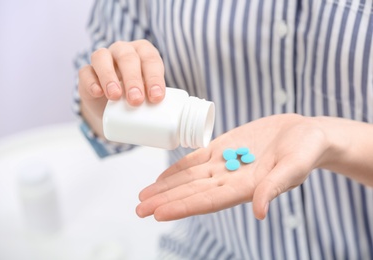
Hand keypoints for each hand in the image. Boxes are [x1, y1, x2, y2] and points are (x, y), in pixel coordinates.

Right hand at [78, 40, 165, 136]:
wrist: (113, 108)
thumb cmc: (138, 99)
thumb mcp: (151, 99)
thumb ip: (162, 105)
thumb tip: (181, 130)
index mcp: (144, 54)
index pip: (151, 59)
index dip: (154, 77)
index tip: (156, 98)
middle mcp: (123, 51)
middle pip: (128, 57)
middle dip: (133, 79)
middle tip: (136, 100)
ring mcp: (103, 59)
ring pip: (102, 57)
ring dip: (110, 76)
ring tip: (116, 96)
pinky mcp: (87, 73)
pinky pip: (85, 72)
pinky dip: (91, 81)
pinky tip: (98, 92)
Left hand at [136, 114, 331, 220]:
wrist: (305, 132)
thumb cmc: (306, 150)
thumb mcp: (295, 166)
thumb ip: (274, 187)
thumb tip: (259, 212)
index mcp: (245, 187)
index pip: (208, 201)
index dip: (183, 207)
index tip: (159, 213)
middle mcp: (230, 179)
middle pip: (191, 192)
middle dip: (165, 201)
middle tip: (139, 209)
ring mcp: (224, 163)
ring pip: (189, 177)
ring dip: (165, 187)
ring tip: (143, 197)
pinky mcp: (222, 147)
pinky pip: (195, 159)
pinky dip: (177, 168)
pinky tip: (162, 176)